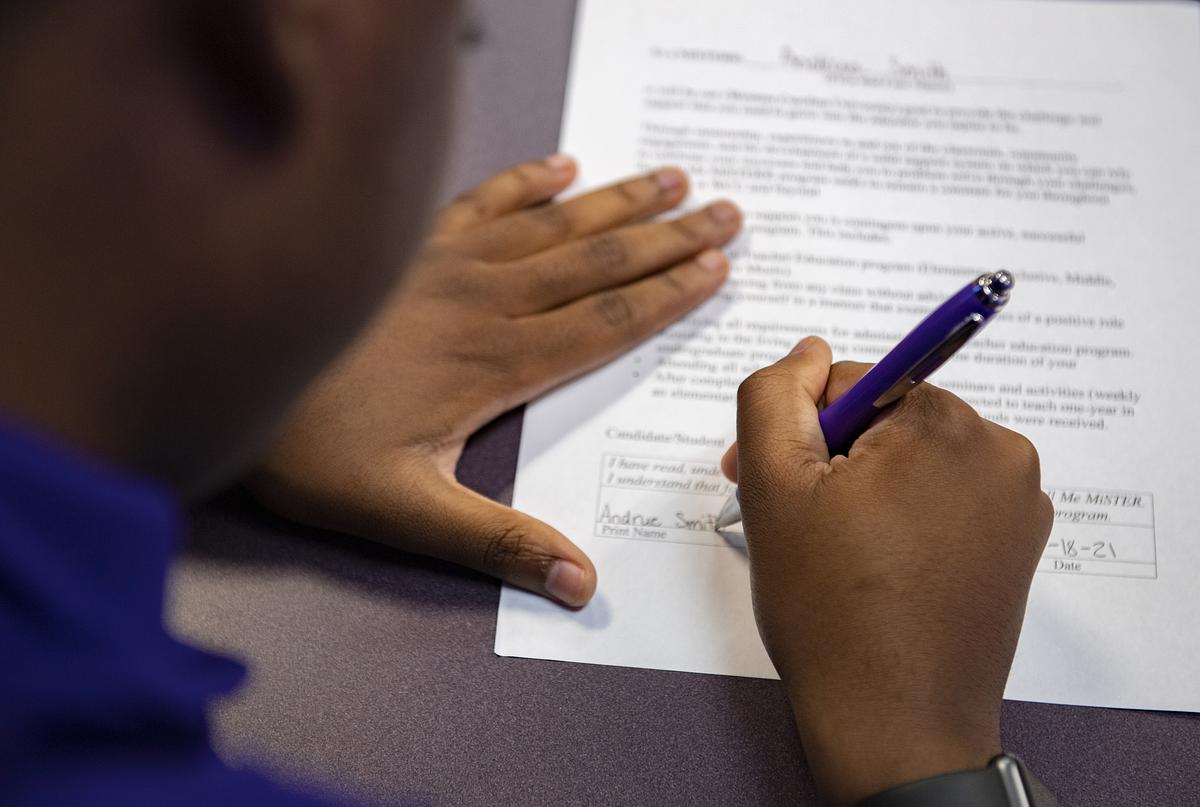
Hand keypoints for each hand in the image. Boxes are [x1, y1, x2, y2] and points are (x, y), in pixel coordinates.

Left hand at [249, 155, 740, 605]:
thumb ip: (497, 544)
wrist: (227, 380)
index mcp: (497, 362)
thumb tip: (582, 583)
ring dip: (618, 200)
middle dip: (668, 236)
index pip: (605, 320)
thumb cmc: (313, 454)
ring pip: (552, 224)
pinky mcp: (410, 248)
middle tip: (728, 211)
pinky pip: (482, 200)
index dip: (668, 294)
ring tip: (675, 177)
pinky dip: (526, 179)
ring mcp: (446, 264)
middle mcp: (483, 301)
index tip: (719, 268)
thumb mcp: (407, 515)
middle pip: (596, 260)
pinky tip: (562, 165)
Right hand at [726, 337, 1052, 805]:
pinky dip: (909, 520)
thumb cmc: (831, 611)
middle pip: (886, 422)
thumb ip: (772, 396)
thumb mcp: (771, 485)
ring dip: (870, 490)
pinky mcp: (1020, 545)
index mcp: (944, 423)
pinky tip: (880, 567)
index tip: (769, 484)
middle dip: (835, 460)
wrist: (894, 725)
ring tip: (838, 551)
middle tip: (799, 523)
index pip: (848, 385)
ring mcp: (1019, 502)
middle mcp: (999, 451)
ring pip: (915, 461)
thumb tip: (808, 352)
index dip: (799, 433)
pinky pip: (948, 501)